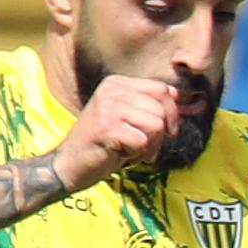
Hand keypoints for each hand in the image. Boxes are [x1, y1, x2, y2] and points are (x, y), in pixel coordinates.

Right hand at [49, 74, 184, 192]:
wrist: (70, 164)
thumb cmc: (103, 144)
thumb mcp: (127, 117)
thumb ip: (149, 105)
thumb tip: (177, 94)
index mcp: (117, 83)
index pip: (163, 90)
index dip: (171, 113)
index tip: (165, 131)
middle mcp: (112, 90)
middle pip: (161, 110)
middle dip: (158, 135)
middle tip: (138, 145)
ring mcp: (108, 107)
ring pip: (156, 125)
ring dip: (148, 146)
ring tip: (127, 149)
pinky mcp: (107, 128)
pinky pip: (143, 141)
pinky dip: (136, 154)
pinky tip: (119, 154)